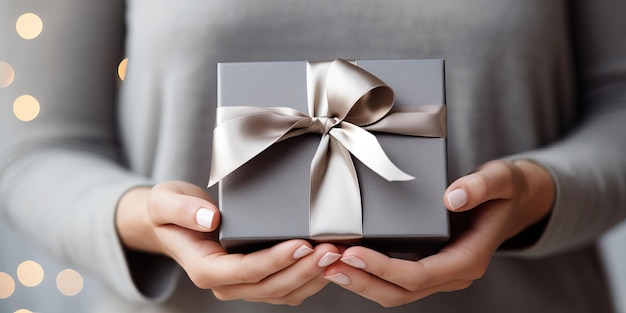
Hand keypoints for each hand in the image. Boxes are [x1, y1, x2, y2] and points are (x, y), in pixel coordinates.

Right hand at [116, 181, 341, 304]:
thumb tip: (209, 220)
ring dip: (313, 276)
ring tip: (338, 254)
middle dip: (304, 270)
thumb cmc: (169, 210)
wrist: (173, 221)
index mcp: (205, 268)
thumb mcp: (164, 202)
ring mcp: (242, 285)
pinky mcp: (256, 279)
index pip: (245, 271)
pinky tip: (330, 261)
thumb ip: (182, 210)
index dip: (275, 260)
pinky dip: (311, 277)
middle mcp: (225, 283)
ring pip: (284, 292)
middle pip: (271, 286)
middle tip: (332, 249)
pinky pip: (287, 287)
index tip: (302, 244)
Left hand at [323, 160, 554, 306]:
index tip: (352, 253)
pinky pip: (395, 279)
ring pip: (395, 291)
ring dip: (360, 281)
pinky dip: (368, 273)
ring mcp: (439, 272)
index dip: (383, 269)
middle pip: (400, 292)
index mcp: (468, 259)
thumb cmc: (506, 189)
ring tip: (327, 264)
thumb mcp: (501, 179)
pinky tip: (345, 258)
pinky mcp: (428, 264)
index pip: (419, 275)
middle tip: (327, 264)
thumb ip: (481, 186)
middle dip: (362, 281)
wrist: (514, 200)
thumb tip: (453, 197)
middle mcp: (452, 273)